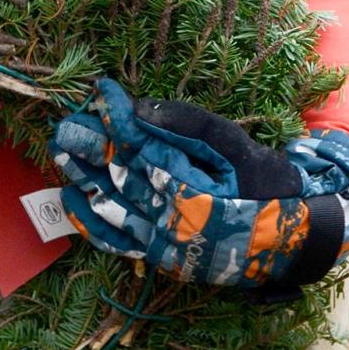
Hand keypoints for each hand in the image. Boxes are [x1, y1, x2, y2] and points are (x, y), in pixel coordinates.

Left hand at [49, 78, 348, 291]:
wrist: (288, 243)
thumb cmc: (267, 187)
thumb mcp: (237, 147)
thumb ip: (190, 126)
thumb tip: (142, 109)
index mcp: (193, 189)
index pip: (143, 146)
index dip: (119, 118)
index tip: (102, 93)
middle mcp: (171, 219)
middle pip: (119, 174)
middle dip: (90, 145)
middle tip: (65, 123)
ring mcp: (161, 241)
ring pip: (110, 205)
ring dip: (82, 177)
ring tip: (60, 151)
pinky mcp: (159, 256)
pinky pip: (115, 240)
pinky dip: (90, 221)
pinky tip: (70, 197)